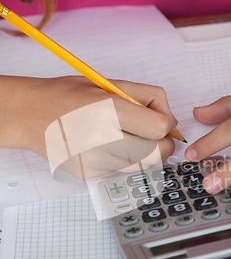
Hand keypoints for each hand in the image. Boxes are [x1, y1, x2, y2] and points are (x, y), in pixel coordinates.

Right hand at [1, 75, 175, 168]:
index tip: (160, 120)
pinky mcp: (89, 175)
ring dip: (146, 154)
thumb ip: (147, 97)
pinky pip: (123, 172)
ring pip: (142, 166)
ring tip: (129, 137)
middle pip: (156, 154)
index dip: (166, 124)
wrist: (31, 115)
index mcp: (107, 110)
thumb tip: (171, 120)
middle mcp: (100, 139)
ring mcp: (93, 161)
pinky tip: (109, 147)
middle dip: (163, 144)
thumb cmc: (69, 96)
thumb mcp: (110, 84)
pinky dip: (125, 161)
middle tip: (153, 134)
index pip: (158, 128)